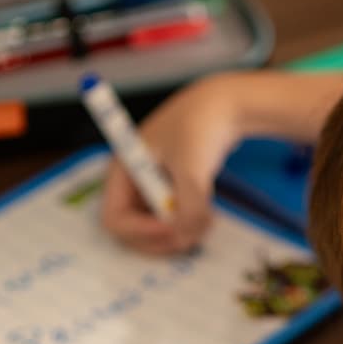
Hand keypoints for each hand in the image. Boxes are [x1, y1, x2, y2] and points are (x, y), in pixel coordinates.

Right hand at [101, 76, 240, 254]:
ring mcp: (153, 188)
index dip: (140, 232)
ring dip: (180, 235)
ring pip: (156, 230)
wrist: (227, 105)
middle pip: (133, 231)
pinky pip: (174, 222)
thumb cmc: (201, 126)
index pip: (115, 218)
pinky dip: (189, 226)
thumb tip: (186, 236)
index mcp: (123, 170)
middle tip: (193, 236)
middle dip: (162, 238)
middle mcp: (133, 182)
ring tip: (207, 222)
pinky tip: (209, 217)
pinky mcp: (174, 192)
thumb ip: (189, 206)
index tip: (173, 231)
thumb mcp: (192, 167)